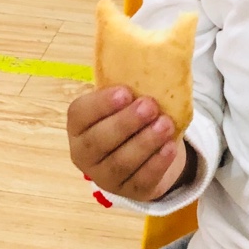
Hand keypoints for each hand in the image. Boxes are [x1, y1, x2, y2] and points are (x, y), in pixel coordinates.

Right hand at [67, 86, 191, 202]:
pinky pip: (142, 179)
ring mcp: (105, 177)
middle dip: (126, 122)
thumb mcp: (124, 102)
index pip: (80, 115)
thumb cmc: (130, 118)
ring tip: (166, 124)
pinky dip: (157, 163)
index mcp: (78, 127)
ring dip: (145, 142)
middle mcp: (84, 154)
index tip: (125, 91)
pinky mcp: (130, 192)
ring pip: (121, 162)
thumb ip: (128, 87)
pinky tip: (170, 147)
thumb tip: (151, 55)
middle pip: (99, 141)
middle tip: (150, 106)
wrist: (147, 153)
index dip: (101, 104)